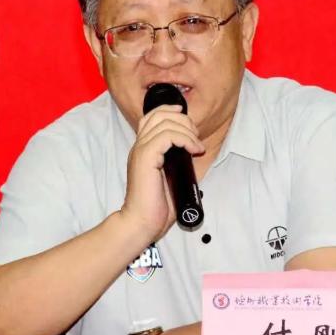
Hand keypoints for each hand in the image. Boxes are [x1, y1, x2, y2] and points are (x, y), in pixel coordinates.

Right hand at [120, 104, 204, 241]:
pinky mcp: (146, 157)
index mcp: (143, 150)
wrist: (141, 222)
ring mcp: (141, 150)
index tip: (189, 123)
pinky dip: (185, 139)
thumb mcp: (171, 178)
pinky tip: (193, 150)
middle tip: (195, 136)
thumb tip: (196, 153)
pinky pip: (167, 136)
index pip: (152, 117)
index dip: (170, 112)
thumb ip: (179, 163)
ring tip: (196, 146)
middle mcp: (139, 146)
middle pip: (158, 114)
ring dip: (187, 130)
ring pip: (164, 122)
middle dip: (183, 120)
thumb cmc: (155, 207)